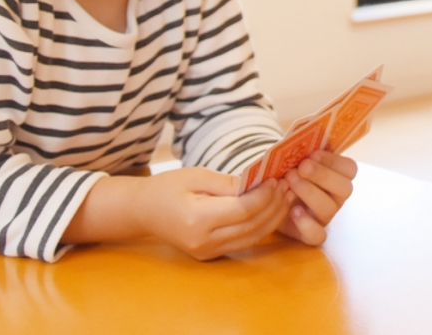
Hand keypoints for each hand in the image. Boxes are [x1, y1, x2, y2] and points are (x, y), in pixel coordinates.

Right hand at [136, 166, 291, 259]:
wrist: (143, 211)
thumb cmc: (167, 187)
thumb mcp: (196, 176)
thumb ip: (228, 183)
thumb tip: (259, 183)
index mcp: (197, 220)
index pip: (243, 210)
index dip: (264, 195)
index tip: (276, 179)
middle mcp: (203, 242)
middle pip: (251, 226)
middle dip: (274, 206)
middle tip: (288, 186)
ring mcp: (207, 252)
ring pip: (252, 238)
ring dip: (272, 219)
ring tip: (285, 197)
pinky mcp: (210, 255)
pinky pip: (243, 242)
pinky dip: (260, 227)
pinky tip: (270, 210)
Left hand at [276, 151, 357, 245]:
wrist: (269, 197)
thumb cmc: (287, 172)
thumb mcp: (295, 156)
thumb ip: (305, 144)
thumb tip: (308, 127)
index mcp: (337, 176)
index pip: (350, 169)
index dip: (333, 160)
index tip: (313, 154)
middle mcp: (335, 197)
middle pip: (344, 189)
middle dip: (322, 175)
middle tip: (301, 167)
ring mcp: (324, 216)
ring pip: (329, 209)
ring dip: (310, 192)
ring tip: (289, 181)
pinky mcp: (310, 234)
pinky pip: (317, 235)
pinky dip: (306, 224)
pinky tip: (293, 211)